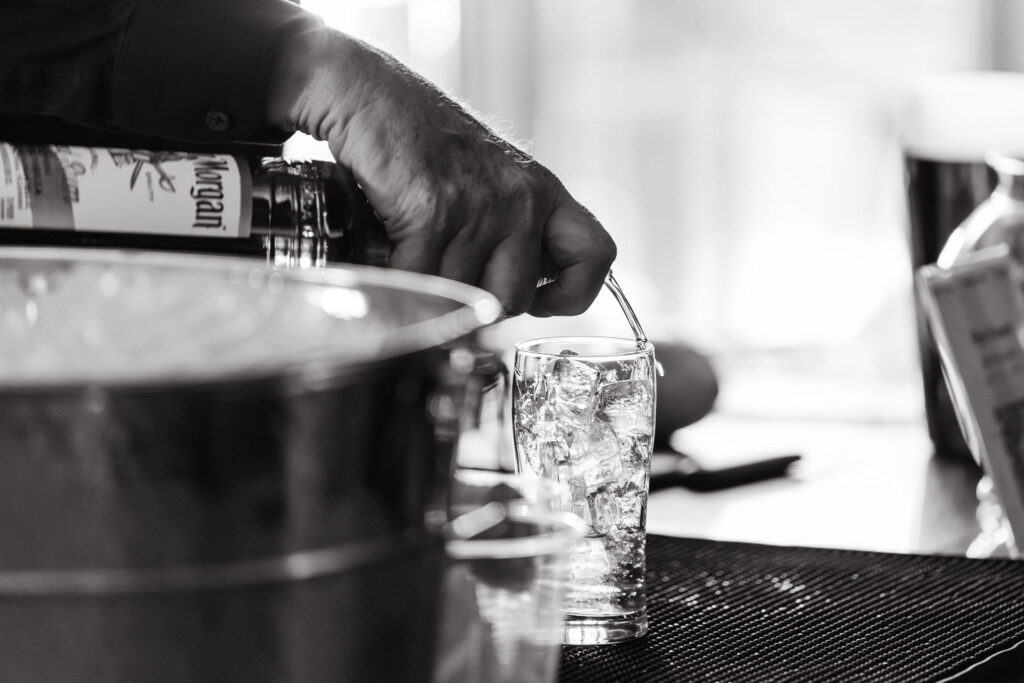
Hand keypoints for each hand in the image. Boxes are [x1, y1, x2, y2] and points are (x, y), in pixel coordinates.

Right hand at [265, 26, 615, 315]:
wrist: (365, 90)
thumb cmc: (420, 142)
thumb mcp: (488, 180)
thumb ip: (511, 232)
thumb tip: (512, 300)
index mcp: (543, 191)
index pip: (596, 256)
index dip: (571, 293)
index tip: (536, 300)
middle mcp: (522, 198)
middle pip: (512, 301)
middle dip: (472, 302)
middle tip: (443, 272)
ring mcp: (481, 205)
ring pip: (461, 299)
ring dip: (427, 291)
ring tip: (409, 251)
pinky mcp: (434, 211)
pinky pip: (420, 284)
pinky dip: (397, 280)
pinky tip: (388, 250)